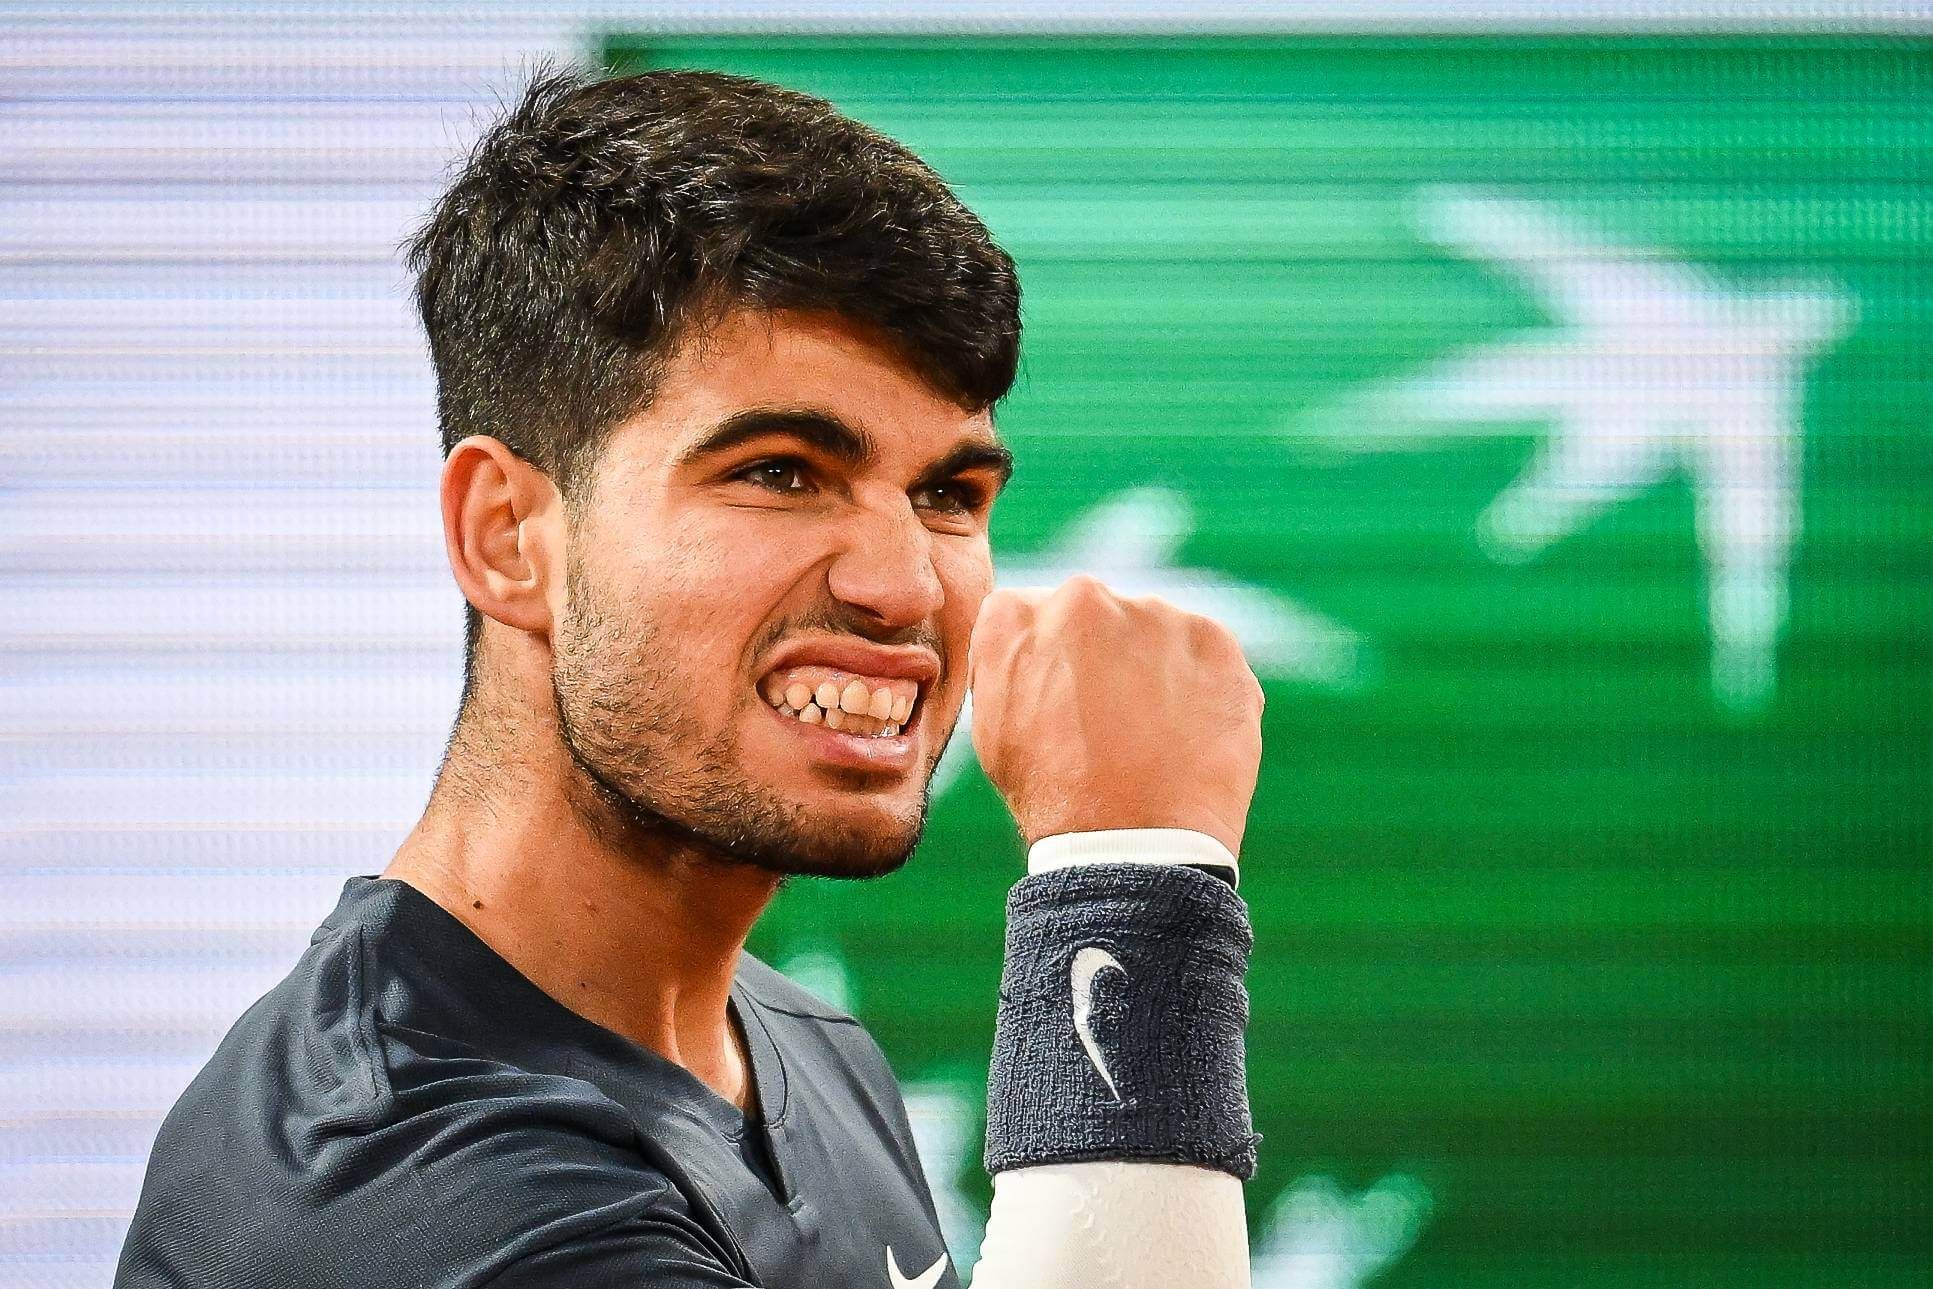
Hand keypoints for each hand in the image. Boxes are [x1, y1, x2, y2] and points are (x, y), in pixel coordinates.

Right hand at [966, 574, 1264, 859]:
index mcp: (1021, 614)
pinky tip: (1184, 732)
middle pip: (1096, 615)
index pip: (1034, 613)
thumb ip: (1001, 659)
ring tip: (1150, 735)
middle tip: (1107, 721)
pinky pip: (1202, 652)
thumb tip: (1027, 630)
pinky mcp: (1214, 641)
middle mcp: (1088, 597)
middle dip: (1101, 655)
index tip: (1060, 698)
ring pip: (1152, 630)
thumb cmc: (1053, 796)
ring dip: (1151, 666)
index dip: (1049, 658)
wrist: (1135, 845)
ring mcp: (1156, 616)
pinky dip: (1198, 684)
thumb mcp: (991, 727)